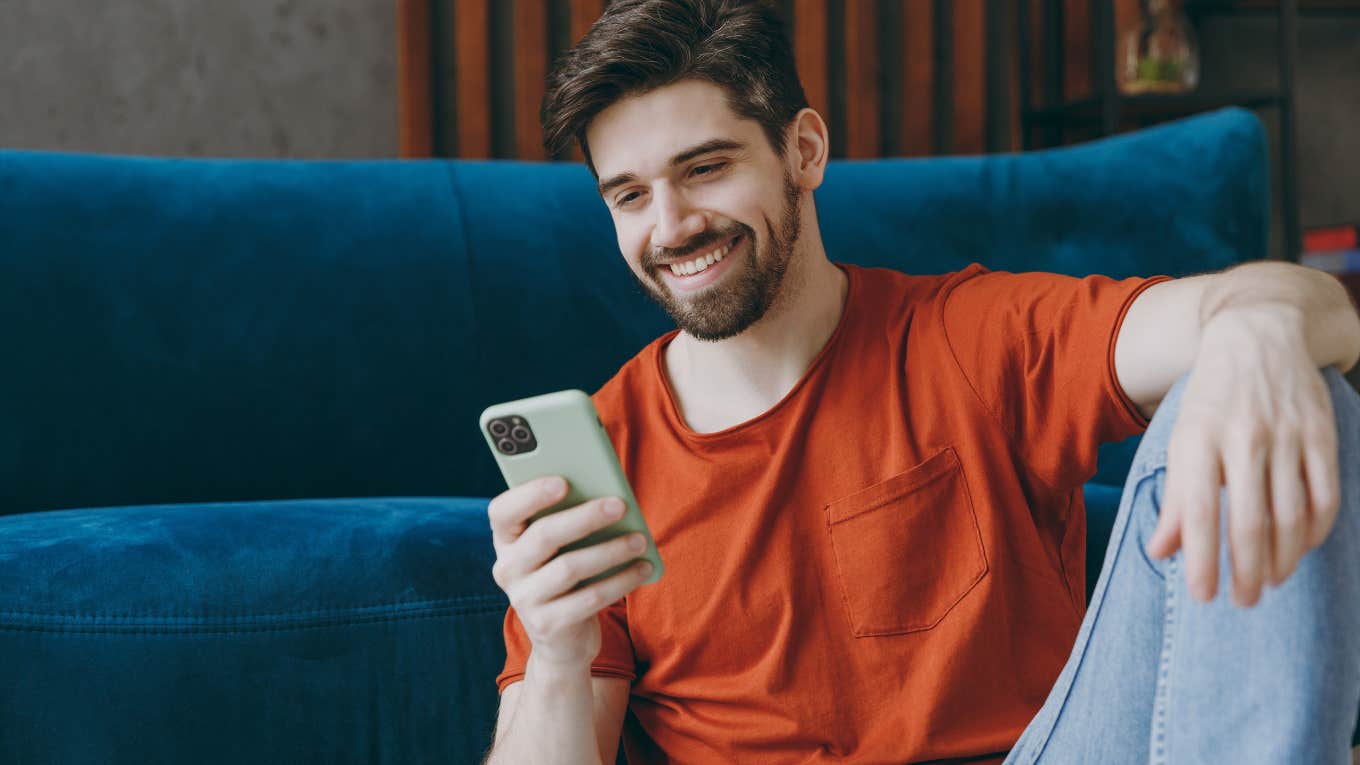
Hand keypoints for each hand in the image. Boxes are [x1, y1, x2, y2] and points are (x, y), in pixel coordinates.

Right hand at [488, 475, 653, 666]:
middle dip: (585, 517)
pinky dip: (620, 581)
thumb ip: (570, 521)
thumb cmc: (566, 577)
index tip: (563, 481)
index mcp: (506, 540)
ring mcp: (524, 599)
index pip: (502, 511)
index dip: (530, 494)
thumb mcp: (560, 549)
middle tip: (620, 505)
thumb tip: (609, 496)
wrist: (562, 640)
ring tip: (640, 540)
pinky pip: (589, 598)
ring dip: (610, 550)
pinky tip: (642, 568)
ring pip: (569, 567)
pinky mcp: (548, 625)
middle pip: (543, 536)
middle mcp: (507, 569)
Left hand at [1147, 308, 1340, 606]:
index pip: (1199, 513)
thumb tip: (1161, 552)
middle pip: (1250, 522)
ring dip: (1283, 559)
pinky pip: (1325, 496)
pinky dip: (1315, 531)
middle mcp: (1241, 439)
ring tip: (1270, 582)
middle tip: (1244, 602)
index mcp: (1197, 440)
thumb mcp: (1181, 440)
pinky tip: (1301, 549)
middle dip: (1247, 572)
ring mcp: (1285, 436)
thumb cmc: (1211, 400)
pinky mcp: (1321, 434)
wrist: (1258, 335)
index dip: (1202, 560)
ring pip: (1291, 516)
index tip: (1205, 596)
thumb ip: (1174, 499)